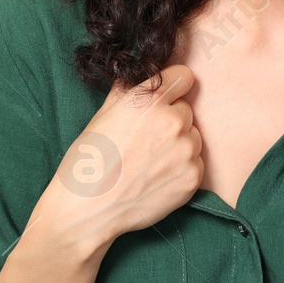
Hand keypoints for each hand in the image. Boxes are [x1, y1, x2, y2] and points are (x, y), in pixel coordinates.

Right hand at [51, 63, 204, 238]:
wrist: (88, 210)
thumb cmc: (89, 161)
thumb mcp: (103, 114)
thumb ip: (129, 89)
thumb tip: (142, 72)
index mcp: (148, 100)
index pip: (183, 76)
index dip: (172, 88)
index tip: (165, 99)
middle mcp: (172, 120)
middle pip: (186, 110)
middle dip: (171, 120)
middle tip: (146, 141)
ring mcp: (186, 150)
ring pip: (193, 137)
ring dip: (178, 145)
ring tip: (149, 162)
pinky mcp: (193, 177)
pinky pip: (196, 163)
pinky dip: (181, 169)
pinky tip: (156, 178)